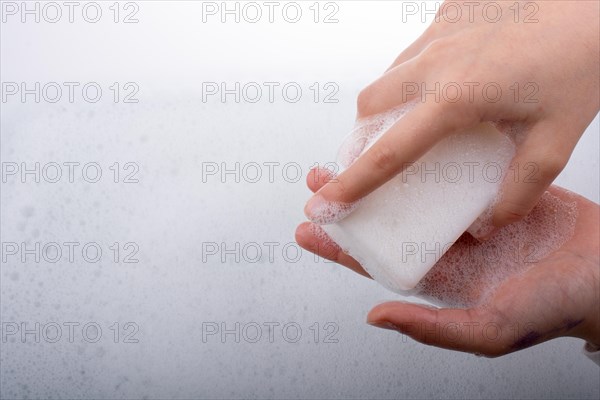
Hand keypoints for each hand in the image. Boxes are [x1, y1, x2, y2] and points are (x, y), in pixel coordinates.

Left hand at [296, 167, 599, 356]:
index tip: (306, 227)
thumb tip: (375, 316)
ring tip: (352, 154)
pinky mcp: (491, 192)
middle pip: (386, 222)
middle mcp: (446, 247)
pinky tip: (407, 142)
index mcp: (439, 278)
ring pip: (412, 194)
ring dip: (382, 175)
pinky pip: (450, 174)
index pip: (376, 263)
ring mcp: (466, 217)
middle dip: (351, 203)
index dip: (339, 248)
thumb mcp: (490, 329)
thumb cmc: (556, 309)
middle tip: (319, 178)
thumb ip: (432, 327)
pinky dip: (426, 158)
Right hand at [304, 1, 598, 236]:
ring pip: (388, 75)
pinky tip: (448, 80)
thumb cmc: (579, 59)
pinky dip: (414, 73)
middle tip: (379, 157)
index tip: (324, 205)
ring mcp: (439, 32)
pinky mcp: (448, 11)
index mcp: (457, 97)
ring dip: (387, 104)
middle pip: (369, 106)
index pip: (388, 153)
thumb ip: (522, 188)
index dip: (352, 185)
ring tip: (416, 121)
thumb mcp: (557, 138)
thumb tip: (490, 221)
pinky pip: (414, 49)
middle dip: (362, 136)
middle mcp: (435, 62)